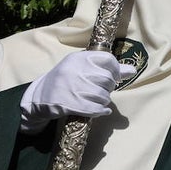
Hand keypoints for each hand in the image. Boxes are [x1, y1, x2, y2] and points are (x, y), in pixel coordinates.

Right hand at [19, 50, 135, 133]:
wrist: (38, 97)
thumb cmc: (65, 80)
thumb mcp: (81, 67)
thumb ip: (107, 68)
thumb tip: (132, 71)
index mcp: (79, 58)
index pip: (108, 60)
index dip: (115, 70)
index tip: (112, 76)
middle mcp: (76, 71)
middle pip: (108, 80)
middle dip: (107, 87)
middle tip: (98, 89)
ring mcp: (73, 88)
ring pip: (104, 96)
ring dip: (103, 100)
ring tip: (93, 99)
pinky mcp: (72, 104)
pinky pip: (97, 109)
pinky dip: (101, 111)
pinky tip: (99, 110)